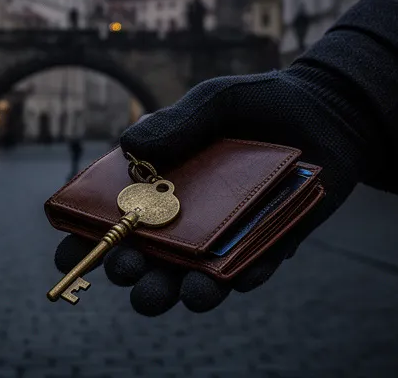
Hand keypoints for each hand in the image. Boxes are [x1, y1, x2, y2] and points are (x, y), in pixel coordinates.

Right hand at [53, 66, 378, 315]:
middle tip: (126, 268)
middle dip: (133, 271)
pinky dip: (241, 278)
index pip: (114, 218)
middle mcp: (188, 219)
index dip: (87, 238)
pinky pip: (253, 269)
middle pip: (150, 258)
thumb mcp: (216, 102)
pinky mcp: (270, 245)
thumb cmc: (259, 105)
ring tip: (175, 294)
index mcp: (161, 184)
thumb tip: (129, 145)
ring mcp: (227, 237)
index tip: (68, 252)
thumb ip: (178, 122)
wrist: (329, 110)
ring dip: (181, 291)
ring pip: (196, 277)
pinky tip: (230, 281)